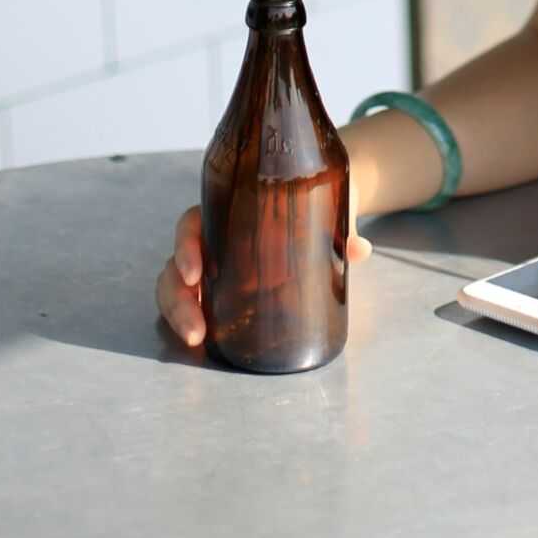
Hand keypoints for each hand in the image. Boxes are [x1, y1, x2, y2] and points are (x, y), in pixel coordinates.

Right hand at [154, 185, 373, 349]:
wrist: (320, 198)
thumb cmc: (312, 197)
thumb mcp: (323, 205)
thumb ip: (339, 228)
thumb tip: (360, 249)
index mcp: (226, 210)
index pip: (192, 225)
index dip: (186, 248)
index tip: (195, 272)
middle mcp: (213, 237)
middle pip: (177, 265)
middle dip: (178, 299)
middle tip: (195, 329)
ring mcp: (214, 264)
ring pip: (179, 288)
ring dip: (180, 315)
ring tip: (197, 339)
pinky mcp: (222, 287)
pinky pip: (198, 302)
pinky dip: (193, 319)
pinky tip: (203, 341)